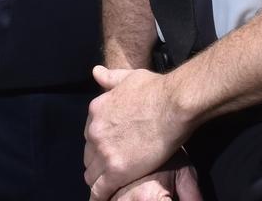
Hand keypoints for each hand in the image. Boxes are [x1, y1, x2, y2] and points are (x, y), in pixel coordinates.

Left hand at [84, 66, 191, 200]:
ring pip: (91, 174)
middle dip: (98, 162)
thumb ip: (110, 78)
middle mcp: (95, 131)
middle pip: (89, 155)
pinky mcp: (116, 171)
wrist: (172, 104)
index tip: (109, 149)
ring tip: (108, 186)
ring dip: (99, 180)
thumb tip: (96, 72)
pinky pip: (99, 191)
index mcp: (96, 110)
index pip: (90, 134)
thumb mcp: (128, 77)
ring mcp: (104, 151)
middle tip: (112, 168)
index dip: (100, 143)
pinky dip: (99, 197)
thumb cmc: (155, 88)